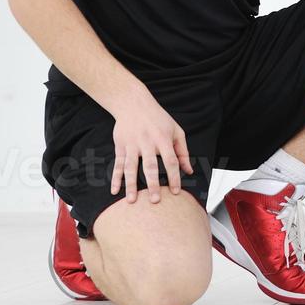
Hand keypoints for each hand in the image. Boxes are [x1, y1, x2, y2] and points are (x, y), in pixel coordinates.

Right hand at [109, 89, 193, 203]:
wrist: (133, 103)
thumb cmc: (158, 118)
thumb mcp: (176, 130)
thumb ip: (183, 151)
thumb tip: (189, 171)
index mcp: (163, 139)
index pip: (171, 161)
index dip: (175, 177)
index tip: (176, 192)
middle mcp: (147, 142)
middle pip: (150, 166)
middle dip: (153, 184)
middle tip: (155, 201)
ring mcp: (132, 145)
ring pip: (131, 167)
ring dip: (131, 185)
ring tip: (132, 201)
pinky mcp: (120, 146)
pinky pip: (118, 164)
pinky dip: (115, 178)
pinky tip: (114, 190)